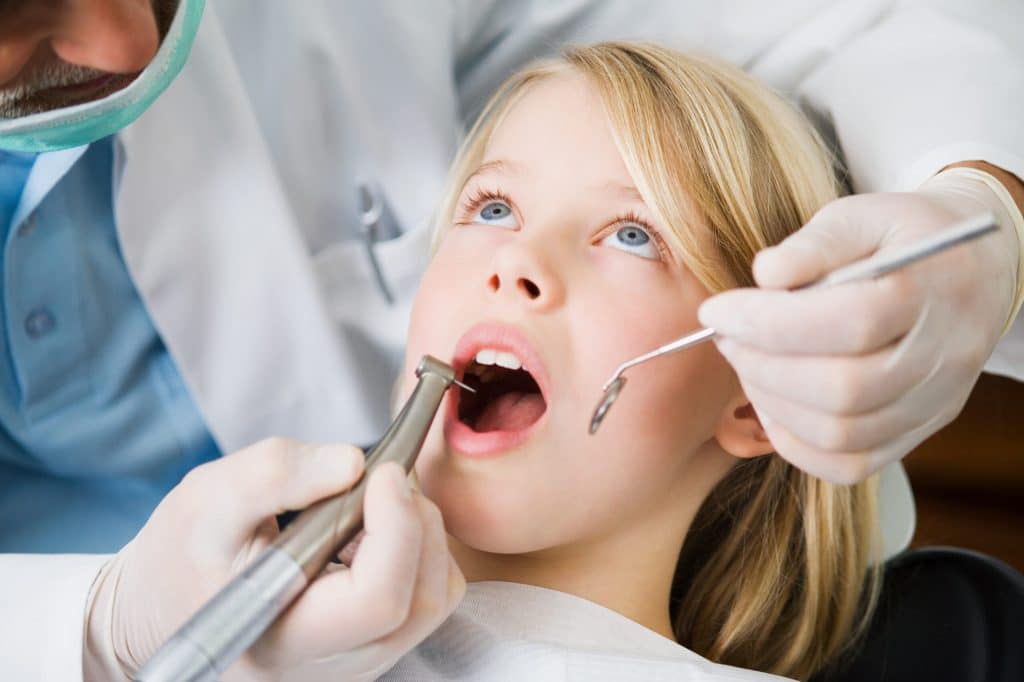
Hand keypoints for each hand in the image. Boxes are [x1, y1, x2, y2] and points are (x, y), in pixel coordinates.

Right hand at [84, 438, 463, 680]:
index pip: (378, 600)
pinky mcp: (371, 642)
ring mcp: (358, 660)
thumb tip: (353, 462)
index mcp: (285, 638)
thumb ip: (276, 475)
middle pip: (420, 600)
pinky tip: (375, 525)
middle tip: (382, 476)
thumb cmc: (182, 556)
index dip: (396, 527)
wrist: (166, 605)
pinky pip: (425, 595)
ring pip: (433, 597)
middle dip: (415, 521)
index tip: (382, 471)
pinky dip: (418, 548)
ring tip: (376, 499)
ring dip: (422, 533)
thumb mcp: (207, 500)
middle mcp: (334, 665)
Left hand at [699, 171, 1019, 483]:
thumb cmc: (901, 238)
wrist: (973, 271)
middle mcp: (940, 356)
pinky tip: (772, 402)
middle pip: (844, 389)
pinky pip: (851, 465)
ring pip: (843, 433)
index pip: (850, 321)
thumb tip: (766, 274)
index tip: (716, 311)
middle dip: (762, 366)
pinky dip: (796, 443)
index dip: (768, 322)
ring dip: (773, 404)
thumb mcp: (862, 215)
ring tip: (747, 364)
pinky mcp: (919, 431)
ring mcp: (933, 402)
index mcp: (929, 289)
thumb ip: (815, 242)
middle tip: (728, 339)